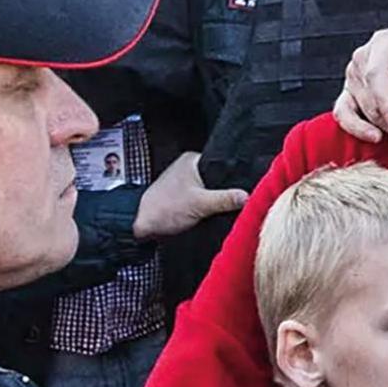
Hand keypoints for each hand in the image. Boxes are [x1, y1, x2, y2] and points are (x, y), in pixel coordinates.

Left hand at [131, 151, 246, 238]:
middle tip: (237, 203)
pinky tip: (213, 215)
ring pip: (212, 191)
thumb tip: (248, 196)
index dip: (235, 178)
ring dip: (217, 202)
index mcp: (192, 160)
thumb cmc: (162, 209)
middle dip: (227, 192)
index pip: (223, 164)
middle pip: (219, 179)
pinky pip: (204, 201)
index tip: (247, 188)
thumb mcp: (199, 204)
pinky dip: (209, 208)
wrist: (139, 226)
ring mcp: (186, 184)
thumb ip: (225, 200)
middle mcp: (189, 168)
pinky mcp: (184, 198)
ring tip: (225, 209)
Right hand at [334, 29, 387, 146]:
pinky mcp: (354, 98)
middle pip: (375, 100)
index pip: (377, 75)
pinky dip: (359, 131)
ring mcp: (356, 79)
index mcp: (387, 43)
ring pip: (367, 114)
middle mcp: (365, 59)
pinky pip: (346, 116)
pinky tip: (378, 141)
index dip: (386, 102)